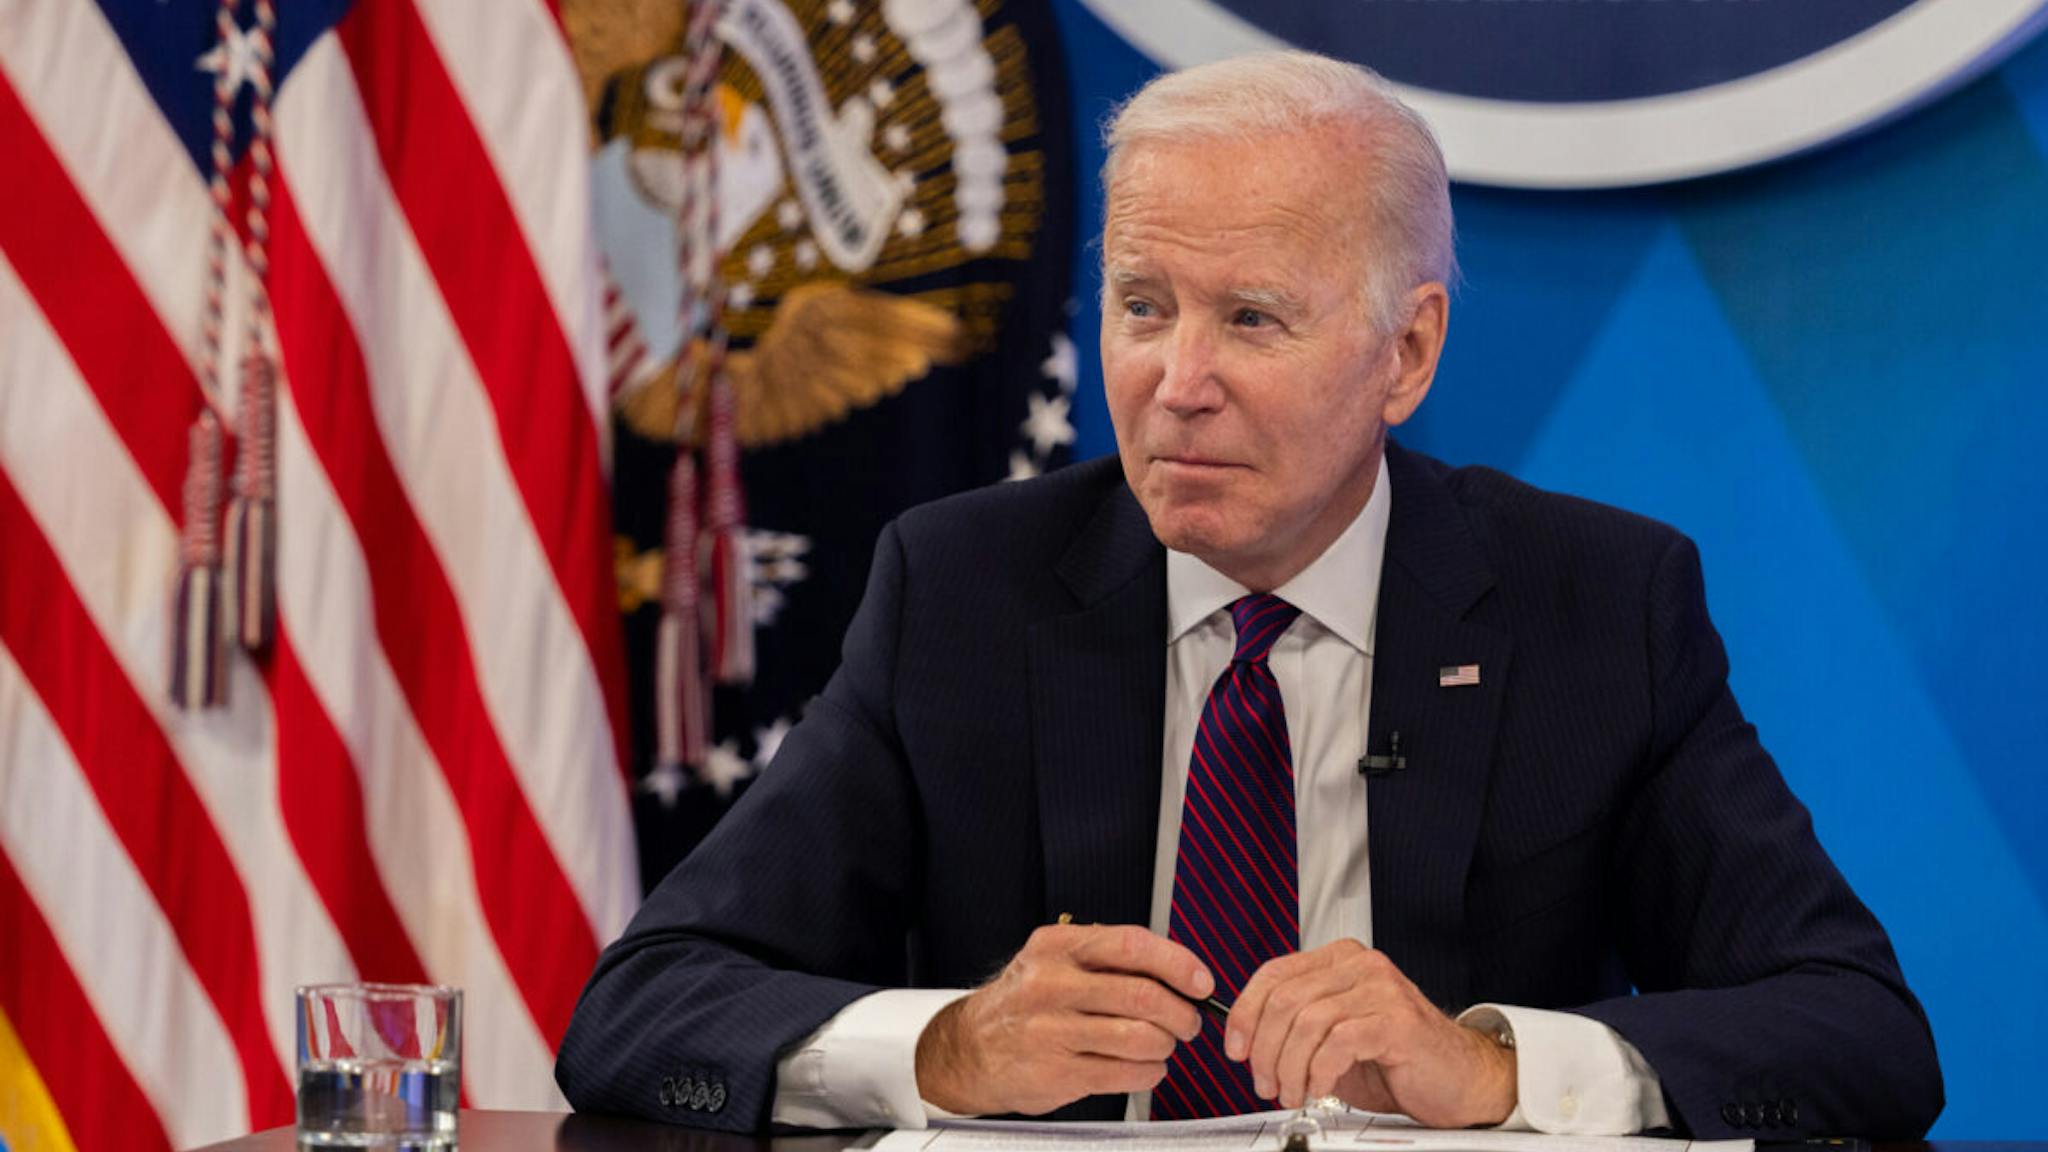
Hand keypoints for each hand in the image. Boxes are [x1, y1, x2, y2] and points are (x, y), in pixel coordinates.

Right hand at [915, 923, 1213, 1116]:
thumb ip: (1109, 959)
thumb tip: (1179, 970)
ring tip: (1162, 1044)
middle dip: (1181, 1013)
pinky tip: (1143, 1066)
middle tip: (1189, 1021)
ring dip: (1165, 1045)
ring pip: (1140, 1037)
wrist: (971, 1048)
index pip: (1131, 945)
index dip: (1177, 963)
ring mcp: (1051, 1030)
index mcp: (1058, 945)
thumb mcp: (1056, 960)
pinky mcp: (1057, 1072)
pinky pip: (1126, 1073)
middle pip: (1143, 995)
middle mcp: (1051, 984)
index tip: (1201, 981)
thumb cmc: (1026, 1002)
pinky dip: (1149, 1072)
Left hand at [1228, 940, 1515, 1126]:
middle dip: (1264, 1049)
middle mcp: (1360, 965)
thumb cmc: (1397, 1062)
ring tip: (1293, 1093)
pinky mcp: (1397, 1020)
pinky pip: (1338, 1042)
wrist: (1460, 1081)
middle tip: (1265, 1083)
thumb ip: (1295, 1029)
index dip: (1244, 1013)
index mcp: (1340, 961)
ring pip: (1306, 1021)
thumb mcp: (1332, 1040)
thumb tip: (1246, 1042)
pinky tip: (1320, 1089)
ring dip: (1289, 1067)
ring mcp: (1381, 989)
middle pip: (1284, 999)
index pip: (1273, 974)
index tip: (1235, 1047)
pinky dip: (1318, 1072)